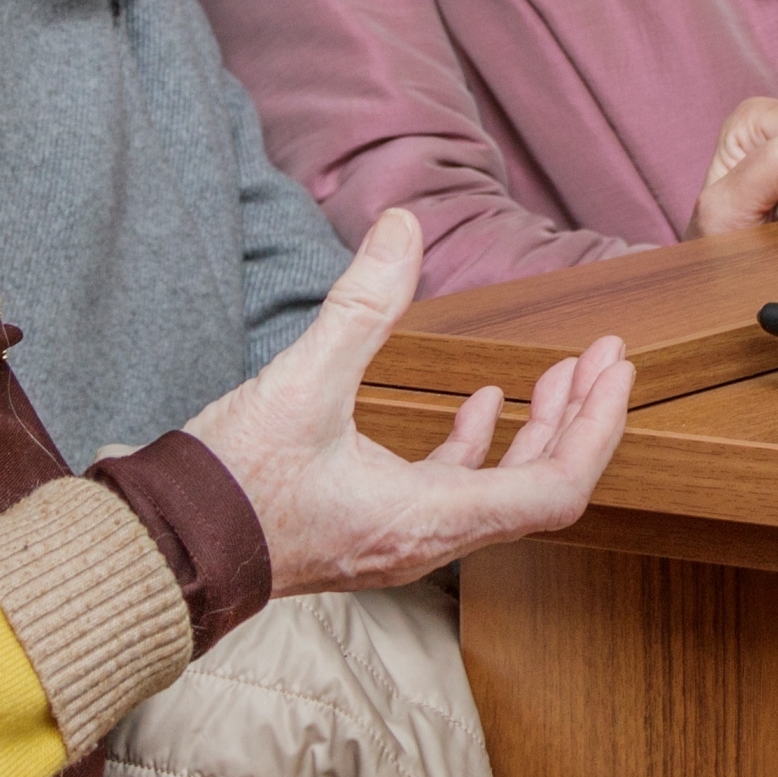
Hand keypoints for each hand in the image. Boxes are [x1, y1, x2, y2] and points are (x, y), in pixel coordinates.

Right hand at [186, 209, 631, 594]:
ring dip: (536, 430)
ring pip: (499, 491)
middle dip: (581, 418)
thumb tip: (403, 224)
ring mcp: (398, 541)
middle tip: (608, 358)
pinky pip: (451, 491)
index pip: (554, 489)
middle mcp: (424, 542)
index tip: (616, 369)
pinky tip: (482, 402)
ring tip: (559, 372)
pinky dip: (477, 445)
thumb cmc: (229, 485)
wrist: (162, 552)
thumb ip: (361, 303)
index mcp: (427, 520)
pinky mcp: (370, 527)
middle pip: (541, 490)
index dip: (597, 427)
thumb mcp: (301, 384)